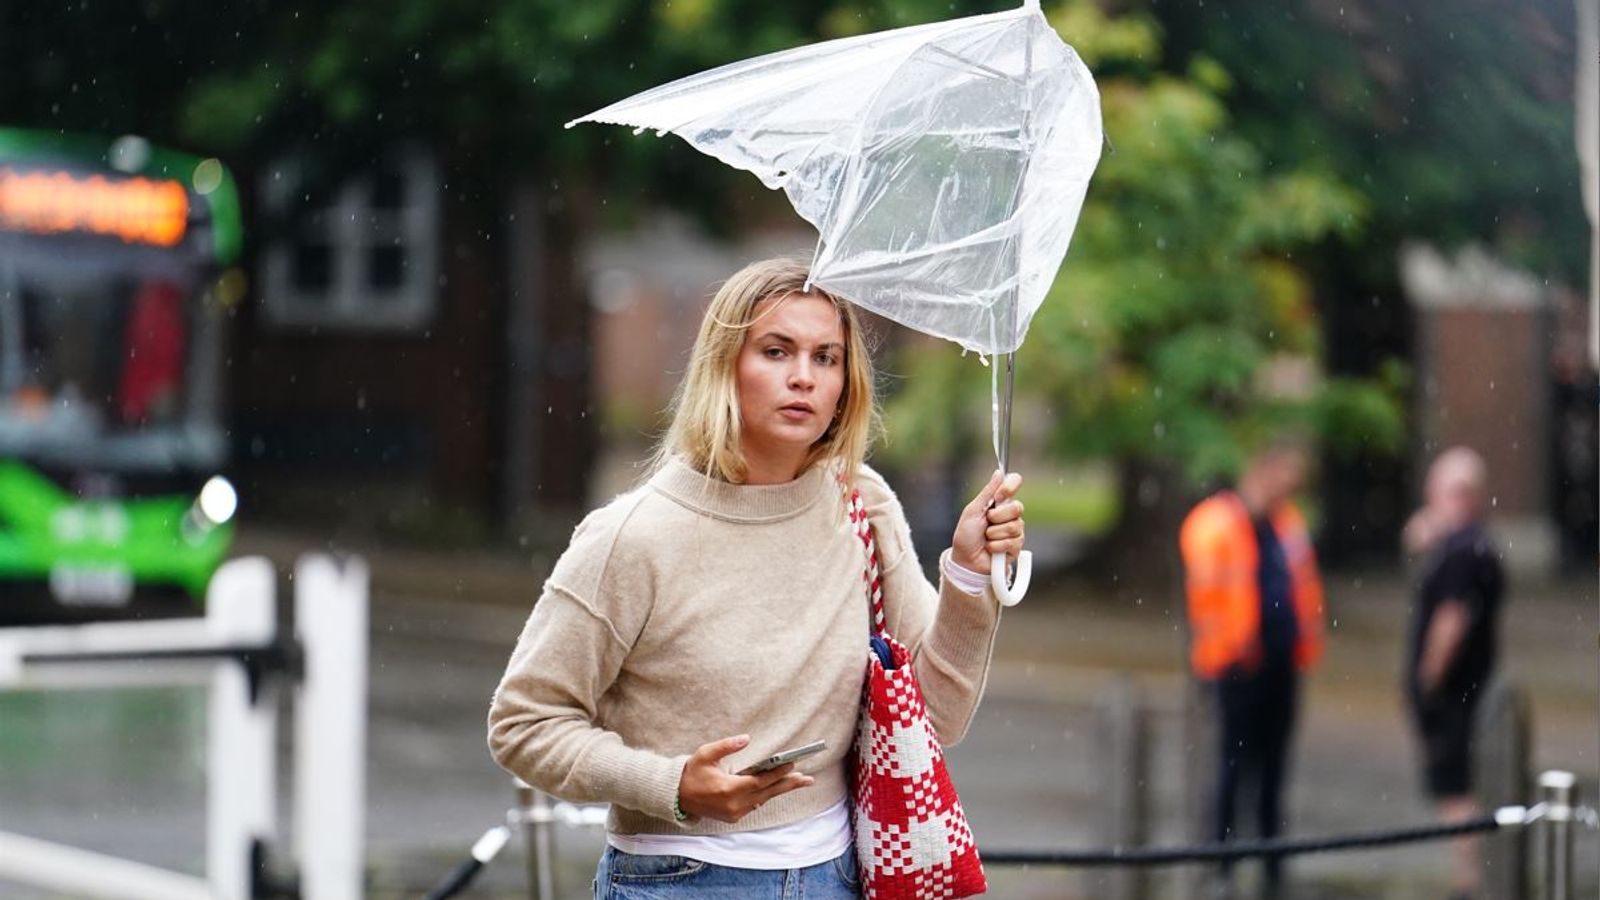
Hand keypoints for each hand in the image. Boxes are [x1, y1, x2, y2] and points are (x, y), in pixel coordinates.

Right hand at [676, 734, 813, 823]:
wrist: (677, 797)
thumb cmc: (692, 772)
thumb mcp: (706, 753)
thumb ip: (727, 745)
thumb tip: (746, 738)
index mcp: (729, 789)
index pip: (760, 781)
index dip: (777, 773)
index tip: (793, 765)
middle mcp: (735, 804)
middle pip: (768, 793)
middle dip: (789, 784)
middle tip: (809, 779)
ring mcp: (735, 812)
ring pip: (764, 799)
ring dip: (781, 789)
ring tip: (799, 780)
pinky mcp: (733, 816)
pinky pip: (755, 804)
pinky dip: (767, 794)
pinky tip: (778, 786)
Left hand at [950, 470, 1024, 575]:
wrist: (966, 561)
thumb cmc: (966, 535)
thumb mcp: (973, 511)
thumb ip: (987, 492)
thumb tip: (999, 472)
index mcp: (999, 503)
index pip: (1014, 484)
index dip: (1010, 486)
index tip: (999, 495)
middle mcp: (1010, 515)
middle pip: (1017, 507)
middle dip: (997, 516)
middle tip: (986, 522)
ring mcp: (1015, 531)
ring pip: (1014, 527)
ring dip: (994, 534)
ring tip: (986, 538)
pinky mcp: (1016, 547)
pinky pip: (1012, 542)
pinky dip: (996, 546)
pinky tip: (990, 548)